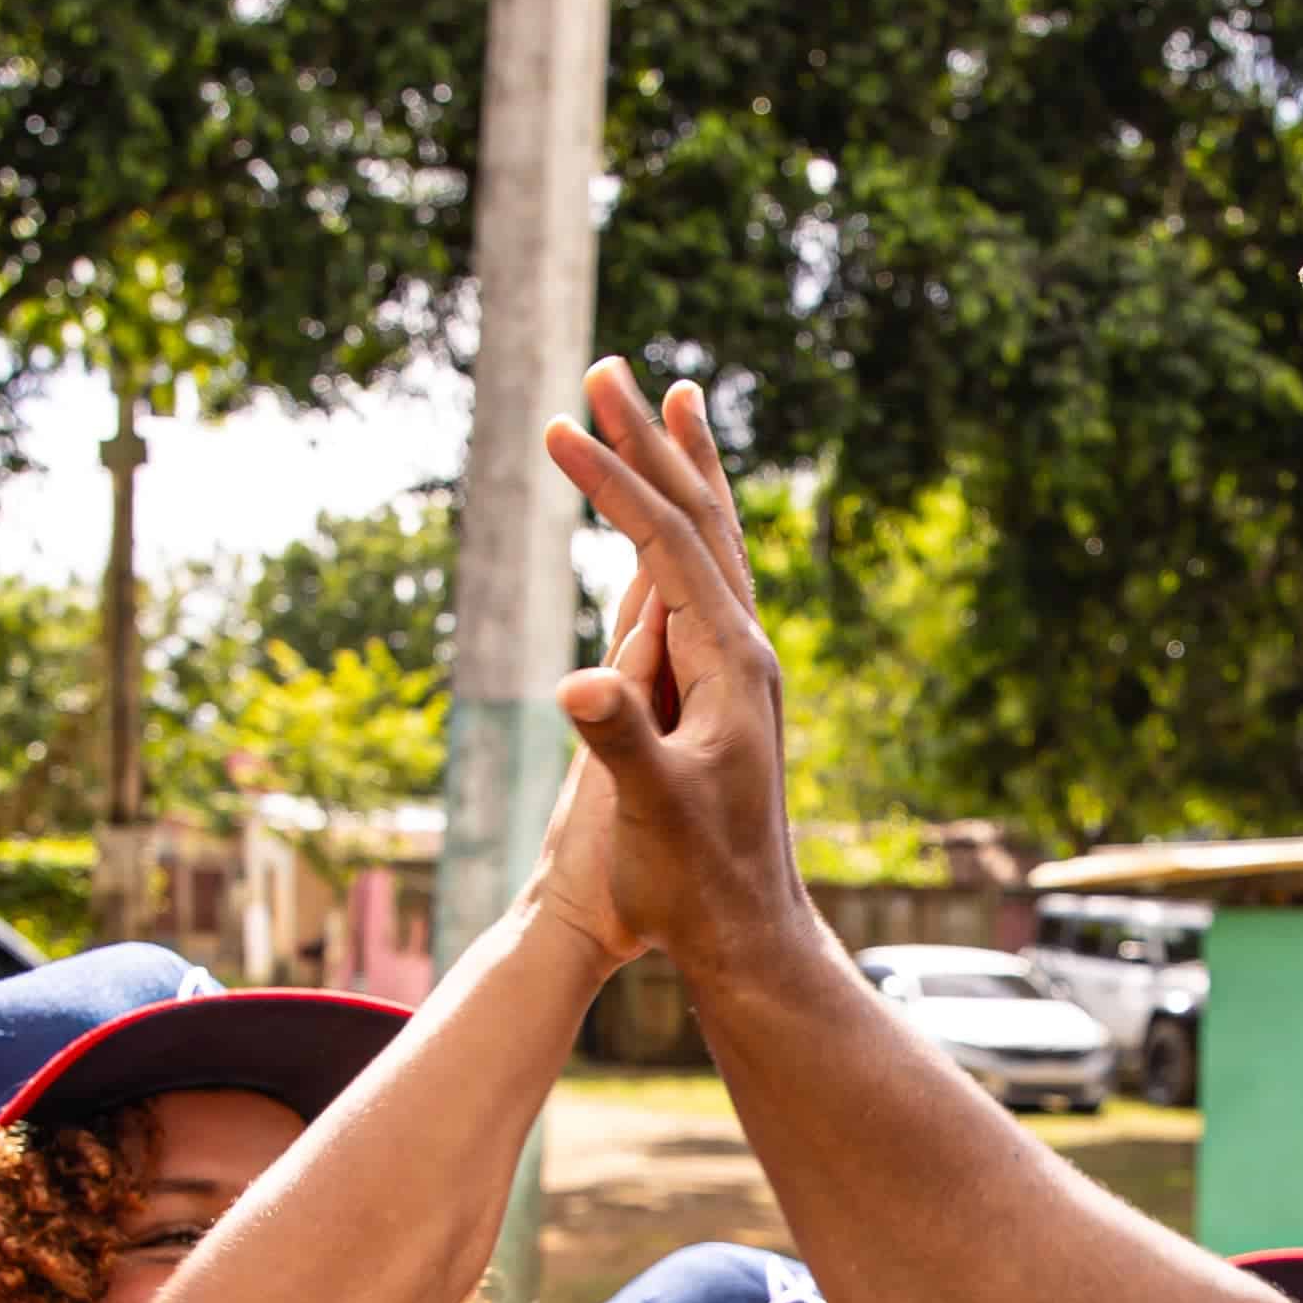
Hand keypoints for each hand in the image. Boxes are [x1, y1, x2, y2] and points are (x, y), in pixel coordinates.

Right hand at [538, 362, 815, 979]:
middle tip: (611, 368)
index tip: (558, 429)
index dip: (614, 486)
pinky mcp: (721, 691)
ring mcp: (736, 669)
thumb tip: (579, 682)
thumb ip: (619, 742)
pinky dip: (678, 530)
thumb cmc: (693, 881)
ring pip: (709, 543)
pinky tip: (663, 522)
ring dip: (678, 470)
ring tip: (662, 404)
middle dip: (651, 443)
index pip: (669, 547)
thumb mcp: (652, 811)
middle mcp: (744, 652)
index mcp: (731, 666)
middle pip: (700, 520)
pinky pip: (699, 584)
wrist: (745, 935)